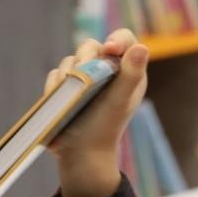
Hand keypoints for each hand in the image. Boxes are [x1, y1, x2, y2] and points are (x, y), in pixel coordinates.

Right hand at [45, 29, 148, 196]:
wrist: (80, 155)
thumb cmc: (105, 130)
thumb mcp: (120, 102)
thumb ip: (131, 75)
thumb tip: (142, 47)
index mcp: (126, 73)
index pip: (123, 40)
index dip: (116, 40)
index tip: (109, 50)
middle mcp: (105, 73)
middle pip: (92, 45)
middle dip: (85, 57)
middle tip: (82, 71)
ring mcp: (83, 80)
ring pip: (71, 59)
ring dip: (68, 74)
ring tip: (71, 97)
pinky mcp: (65, 89)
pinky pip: (56, 75)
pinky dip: (55, 86)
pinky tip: (59, 103)